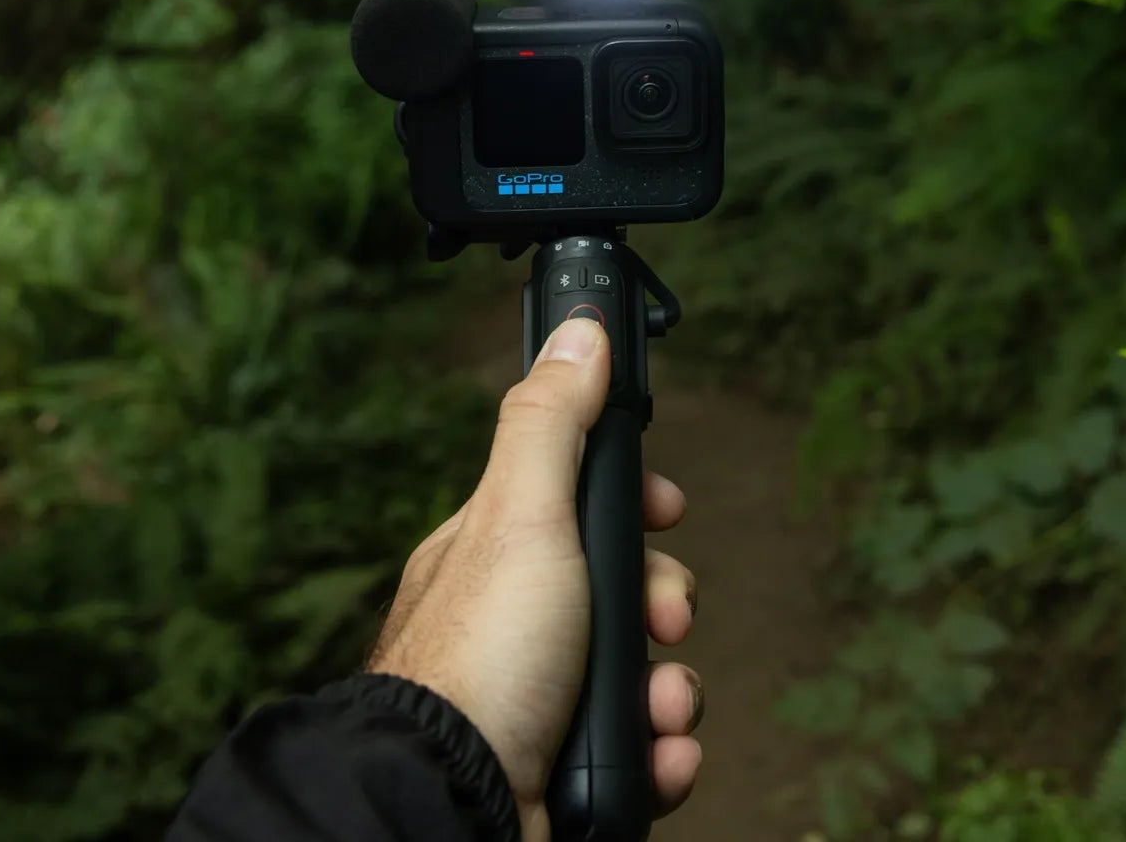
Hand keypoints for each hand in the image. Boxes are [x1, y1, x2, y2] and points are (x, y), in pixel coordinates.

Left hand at [368, 318, 702, 839]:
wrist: (453, 805)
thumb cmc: (476, 662)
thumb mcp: (520, 516)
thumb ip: (552, 425)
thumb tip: (577, 332)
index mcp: (499, 554)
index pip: (577, 500)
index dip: (633, 502)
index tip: (665, 509)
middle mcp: (518, 625)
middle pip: (626, 591)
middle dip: (664, 606)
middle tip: (661, 621)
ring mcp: (541, 698)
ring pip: (643, 673)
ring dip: (672, 688)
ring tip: (660, 705)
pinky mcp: (564, 767)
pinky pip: (640, 749)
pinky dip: (659, 751)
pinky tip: (653, 753)